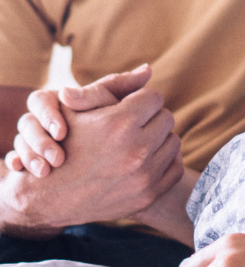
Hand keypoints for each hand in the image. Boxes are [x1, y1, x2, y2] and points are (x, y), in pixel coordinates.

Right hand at [0, 67, 183, 233]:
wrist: (47, 197)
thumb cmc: (60, 144)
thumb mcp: (76, 110)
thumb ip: (112, 85)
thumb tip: (149, 69)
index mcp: (119, 123)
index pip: (154, 98)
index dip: (140, 100)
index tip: (130, 107)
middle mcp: (135, 150)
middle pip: (166, 118)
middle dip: (151, 118)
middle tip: (134, 124)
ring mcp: (144, 176)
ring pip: (173, 142)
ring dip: (158, 139)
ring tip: (138, 140)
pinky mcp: (148, 195)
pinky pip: (175, 168)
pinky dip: (165, 161)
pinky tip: (148, 158)